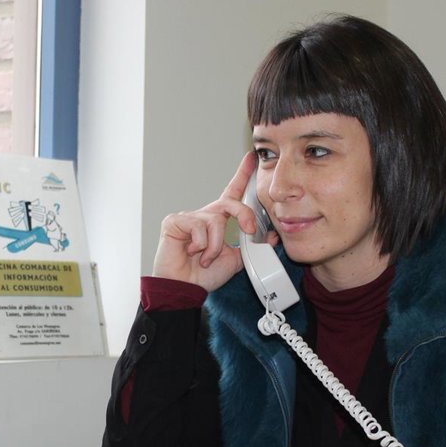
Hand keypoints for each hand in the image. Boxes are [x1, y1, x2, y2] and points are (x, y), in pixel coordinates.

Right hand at [151, 152, 273, 291]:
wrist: (185, 288)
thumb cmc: (203, 275)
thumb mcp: (235, 261)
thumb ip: (251, 247)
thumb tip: (270, 237)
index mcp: (218, 221)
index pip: (232, 194)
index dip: (242, 175)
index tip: (251, 158)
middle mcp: (204, 216)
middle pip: (230, 203)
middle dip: (244, 215)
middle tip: (250, 231)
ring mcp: (189, 217)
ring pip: (216, 221)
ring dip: (216, 246)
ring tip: (205, 258)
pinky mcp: (175, 222)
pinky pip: (199, 228)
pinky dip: (202, 245)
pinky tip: (191, 252)